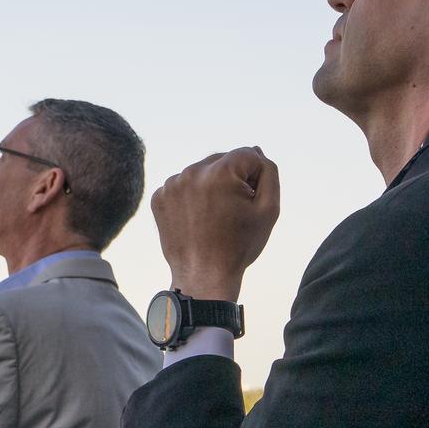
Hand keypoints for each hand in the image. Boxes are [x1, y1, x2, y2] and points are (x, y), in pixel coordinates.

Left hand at [150, 147, 281, 301]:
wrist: (203, 276)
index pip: (248, 155)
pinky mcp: (159, 197)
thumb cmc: (238, 246)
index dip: (255, 178)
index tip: (249, 202)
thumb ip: (268, 173)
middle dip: (232, 180)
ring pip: (202, 172)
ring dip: (211, 187)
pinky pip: (183, 186)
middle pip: (223, 160)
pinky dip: (192, 198)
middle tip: (232, 212)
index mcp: (220, 172)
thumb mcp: (268, 209)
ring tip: (214, 217)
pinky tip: (198, 219)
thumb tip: (256, 151)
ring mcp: (172, 185)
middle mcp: (192, 172)